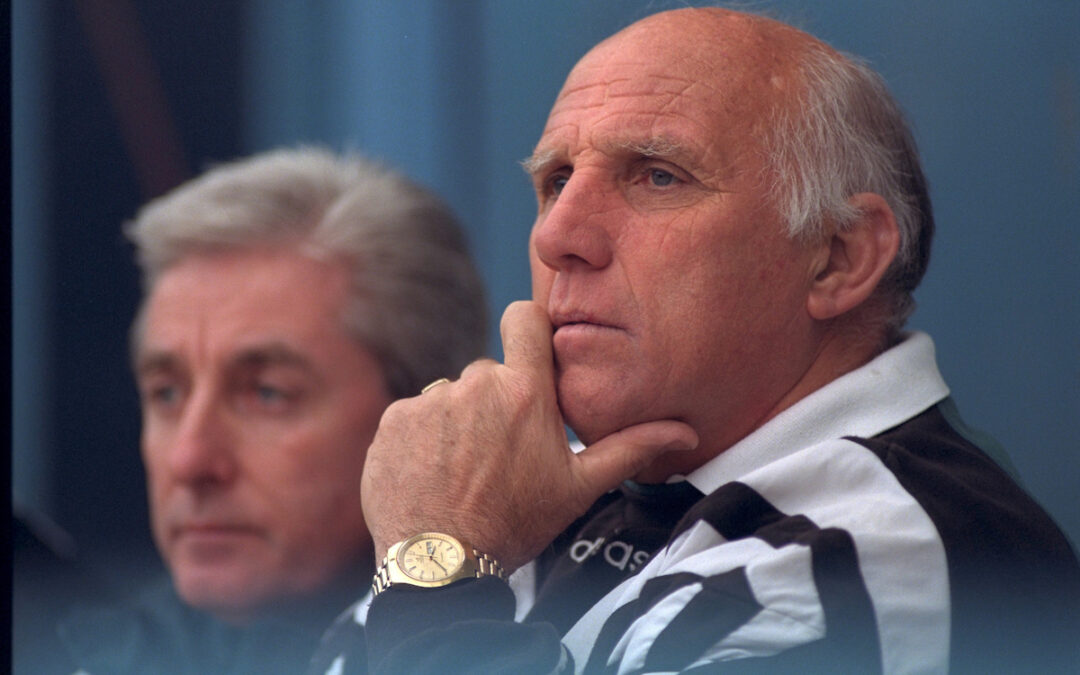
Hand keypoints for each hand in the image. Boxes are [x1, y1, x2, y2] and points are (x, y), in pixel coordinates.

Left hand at [361, 301, 697, 571]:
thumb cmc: (516, 524)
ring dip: (456, 424)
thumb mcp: (579, 487)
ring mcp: (429, 401)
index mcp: (525, 392)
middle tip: (498, 457)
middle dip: (495, 406)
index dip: (527, 328)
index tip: (530, 352)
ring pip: (449, 398)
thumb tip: (686, 432)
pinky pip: (413, 416)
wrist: (441, 567)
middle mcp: (474, 384)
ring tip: (462, 473)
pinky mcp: (394, 420)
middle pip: (488, 375)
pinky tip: (431, 477)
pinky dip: (421, 440)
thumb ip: (631, 449)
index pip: (524, 317)